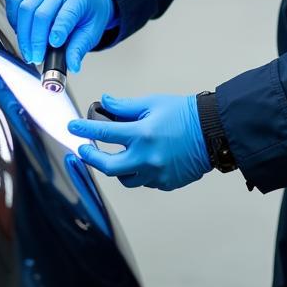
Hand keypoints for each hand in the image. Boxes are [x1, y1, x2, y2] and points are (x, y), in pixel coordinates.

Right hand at [5, 0, 115, 71]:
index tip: (53, 46)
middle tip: (35, 57)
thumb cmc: (88, 10)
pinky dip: (14, 19)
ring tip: (27, 48)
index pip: (65, 14)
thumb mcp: (91, 30)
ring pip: (23, 7)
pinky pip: (14, 0)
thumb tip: (72, 65)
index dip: (57, 32)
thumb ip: (80, 47)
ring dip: (22, 33)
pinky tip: (22, 31)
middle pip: (40, 14)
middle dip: (34, 40)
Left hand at [68, 93, 210, 190]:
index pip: (103, 134)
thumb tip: (106, 103)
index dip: (84, 130)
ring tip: (114, 156)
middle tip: (84, 149)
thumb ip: (125, 107)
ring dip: (116, 168)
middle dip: (91, 158)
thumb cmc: (186, 115)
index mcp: (142, 135)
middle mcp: (147, 158)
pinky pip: (144, 182)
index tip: (72, 128)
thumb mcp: (152, 103)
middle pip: (108, 167)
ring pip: (125, 179)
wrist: (214, 132)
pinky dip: (138, 172)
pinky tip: (140, 160)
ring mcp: (156, 173)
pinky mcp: (165, 183)